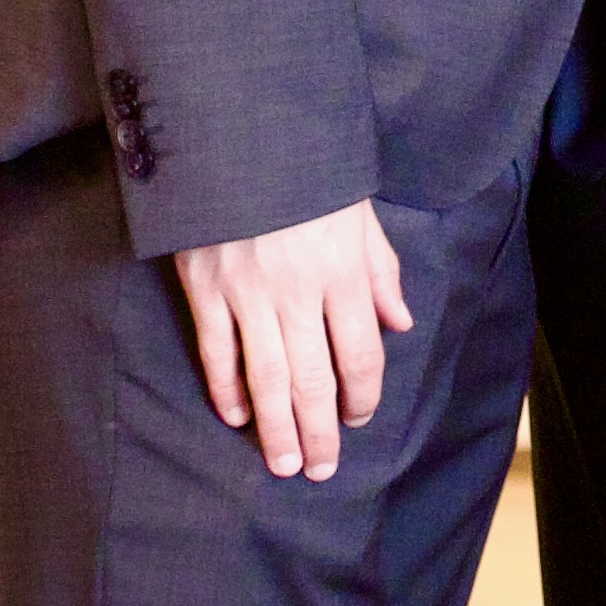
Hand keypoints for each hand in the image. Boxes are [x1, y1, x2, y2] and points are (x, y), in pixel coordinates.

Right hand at [173, 201, 412, 482]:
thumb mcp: (360, 212)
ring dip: (275, 427)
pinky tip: (236, 417)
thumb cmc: (309, 173)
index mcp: (344, 273)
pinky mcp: (205, 289)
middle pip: (313, 379)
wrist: (239, 135)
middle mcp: (299, 292)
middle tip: (320, 470)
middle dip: (319, 430)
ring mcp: (248, 294)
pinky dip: (225, 389)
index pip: (359, 354)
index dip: (361, 395)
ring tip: (282, 464)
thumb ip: (381, 271)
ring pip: (265, 377)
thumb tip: (400, 324)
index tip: (358, 419)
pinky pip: (216, 352)